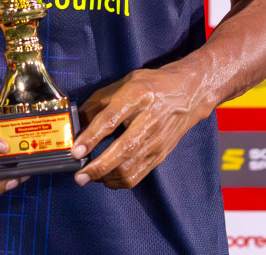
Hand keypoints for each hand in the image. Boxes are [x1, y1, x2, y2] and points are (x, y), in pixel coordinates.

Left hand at [71, 67, 210, 188]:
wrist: (189, 93)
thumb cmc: (152, 86)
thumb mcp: (124, 83)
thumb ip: (99, 101)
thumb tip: (77, 122)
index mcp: (137, 97)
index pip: (111, 119)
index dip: (92, 136)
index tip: (76, 150)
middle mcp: (149, 120)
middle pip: (123, 149)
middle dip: (99, 166)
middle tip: (80, 175)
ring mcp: (157, 140)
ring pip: (131, 168)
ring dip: (107, 177)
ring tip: (90, 176)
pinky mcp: (160, 155)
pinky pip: (138, 175)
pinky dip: (119, 181)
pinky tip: (107, 178)